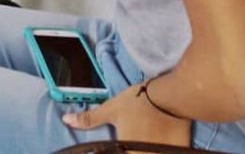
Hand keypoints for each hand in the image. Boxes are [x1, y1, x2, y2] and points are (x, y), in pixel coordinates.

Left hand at [63, 83, 190, 149]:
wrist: (170, 97)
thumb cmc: (137, 102)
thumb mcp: (111, 109)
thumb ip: (89, 119)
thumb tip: (66, 121)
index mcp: (126, 150)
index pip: (115, 153)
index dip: (120, 151)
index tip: (121, 146)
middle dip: (131, 149)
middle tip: (131, 141)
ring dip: (145, 149)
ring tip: (145, 139)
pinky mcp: (177, 152)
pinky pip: (168, 153)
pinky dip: (161, 150)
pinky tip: (159, 143)